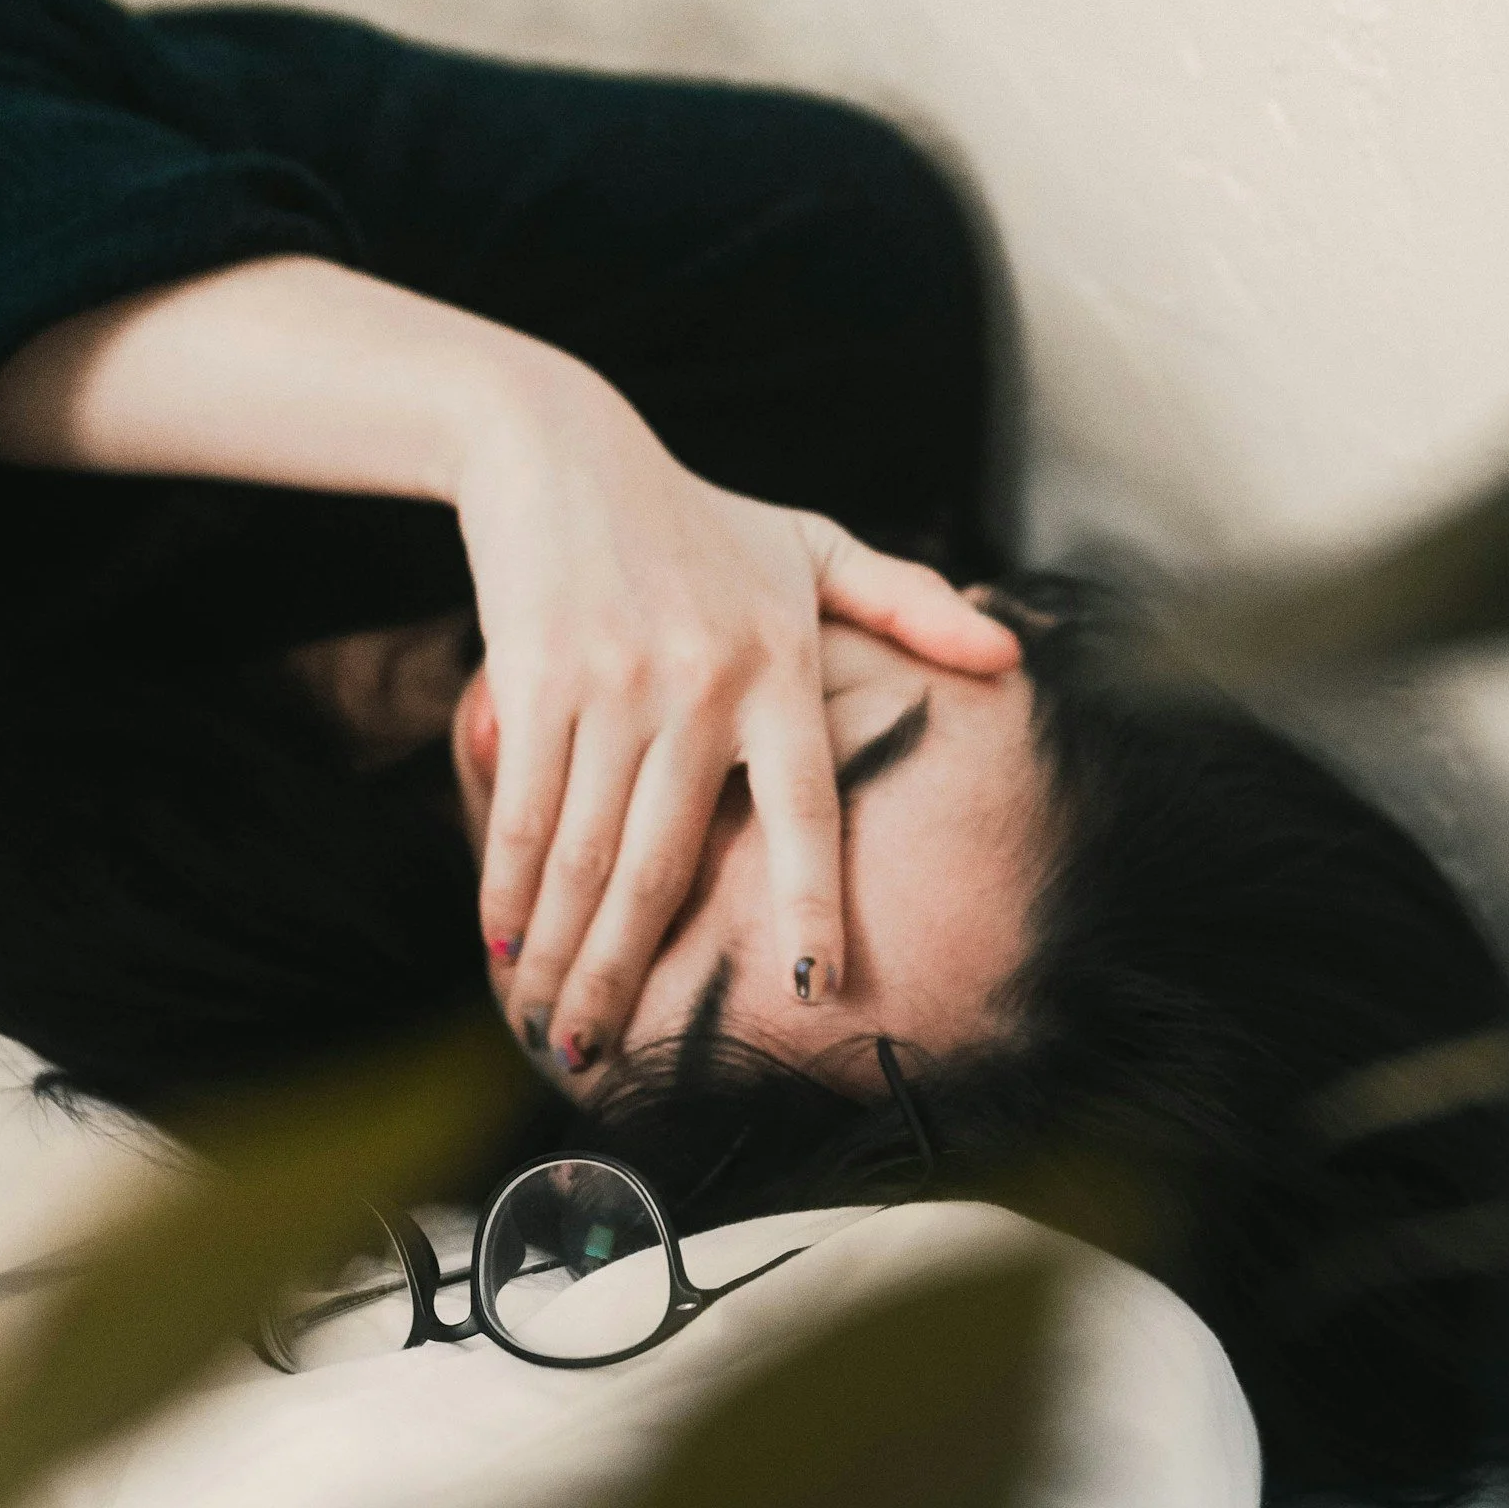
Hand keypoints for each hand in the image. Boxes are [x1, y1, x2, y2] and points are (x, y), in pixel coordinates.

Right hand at [453, 357, 1020, 1077]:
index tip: (810, 986)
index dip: (806, 902)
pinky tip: (500, 942)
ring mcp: (616, 681)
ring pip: (589, 850)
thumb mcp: (810, 543)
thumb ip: (906, 603)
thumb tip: (1008, 661)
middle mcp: (703, 682)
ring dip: (562, 954)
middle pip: (667, 861)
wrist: (560, 447)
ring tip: (548, 1028)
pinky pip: (526, 806)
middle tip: (602, 1060)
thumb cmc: (695, 514)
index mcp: (780, 664)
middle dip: (626, 975)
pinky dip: (508, 883)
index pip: (806, 808)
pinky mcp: (536, 674)